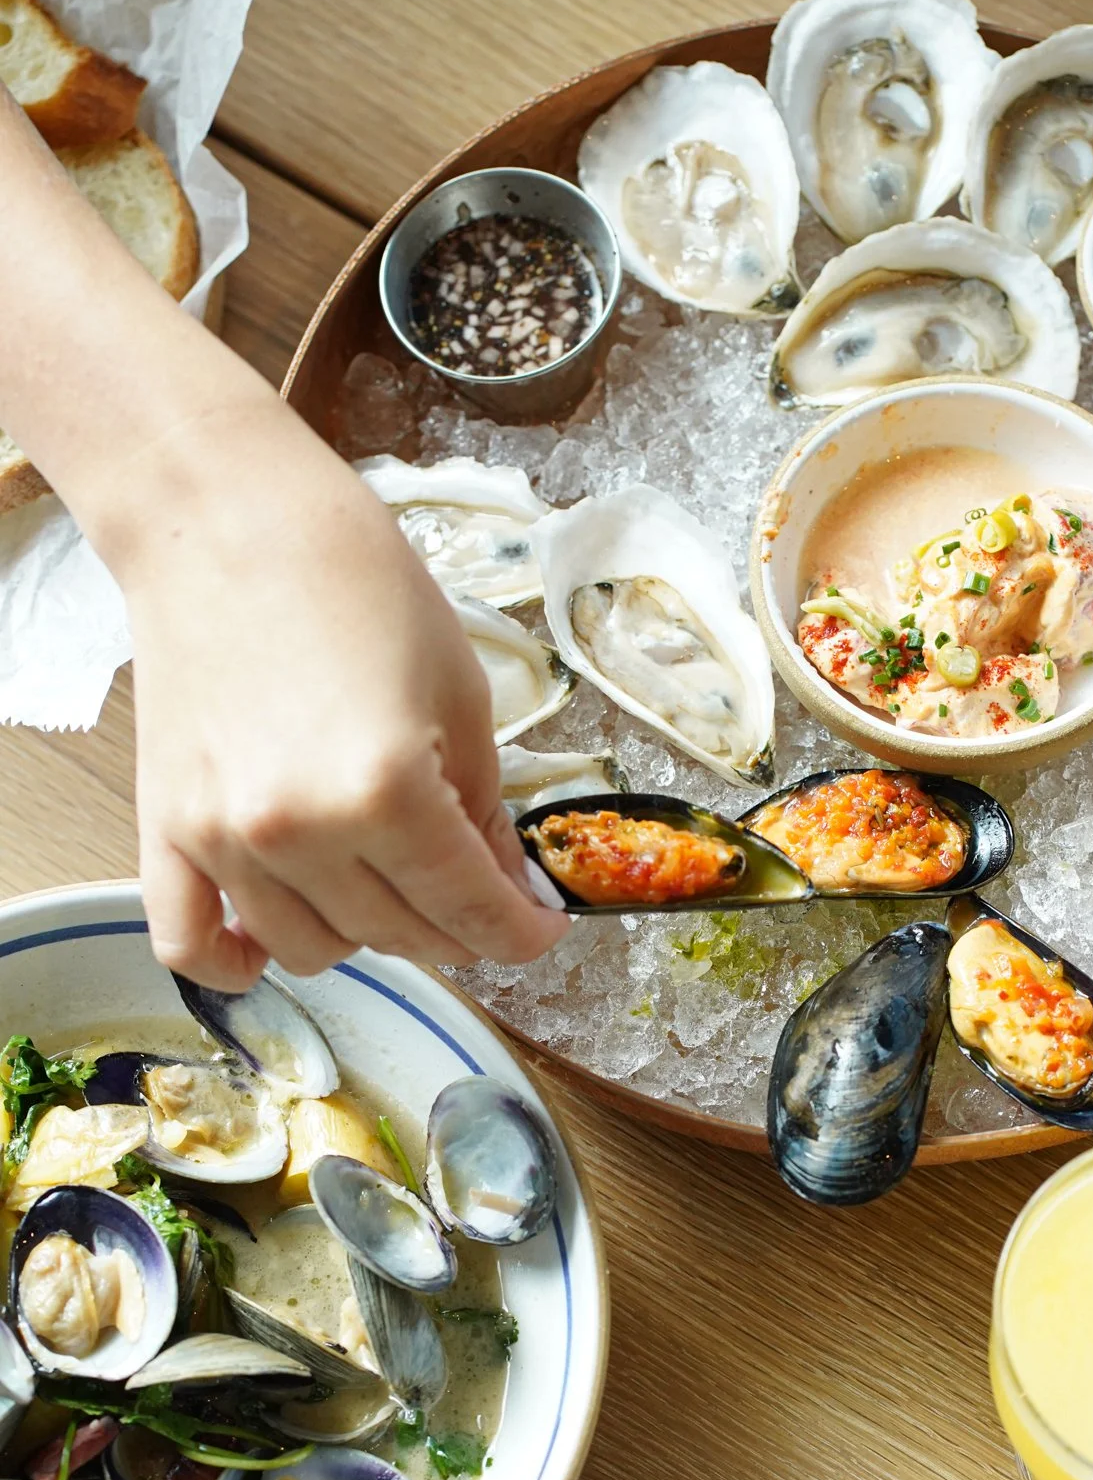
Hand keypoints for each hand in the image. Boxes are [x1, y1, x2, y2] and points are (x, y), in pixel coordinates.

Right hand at [121, 396, 568, 986]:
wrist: (220, 516)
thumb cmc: (350, 578)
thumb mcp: (457, 689)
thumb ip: (482, 807)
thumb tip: (506, 887)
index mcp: (386, 793)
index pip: (471, 911)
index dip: (521, 932)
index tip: (539, 928)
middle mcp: (299, 832)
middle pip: (400, 936)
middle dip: (457, 930)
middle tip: (476, 895)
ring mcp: (223, 839)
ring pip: (314, 950)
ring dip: (366, 936)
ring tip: (387, 887)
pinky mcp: (166, 828)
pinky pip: (191, 944)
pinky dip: (237, 962)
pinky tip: (276, 938)